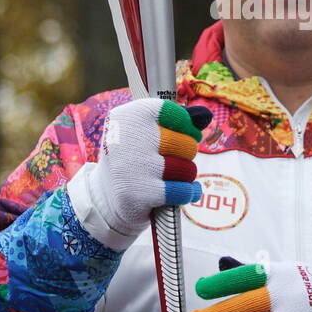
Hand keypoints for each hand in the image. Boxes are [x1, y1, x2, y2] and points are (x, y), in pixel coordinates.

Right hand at [88, 99, 212, 242]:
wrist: (106, 197)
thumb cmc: (133, 157)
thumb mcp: (146, 132)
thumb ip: (177, 120)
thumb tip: (205, 115)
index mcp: (129, 116)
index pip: (175, 114)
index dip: (186, 126)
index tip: (187, 133)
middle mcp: (130, 138)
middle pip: (187, 145)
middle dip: (184, 156)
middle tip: (168, 160)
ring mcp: (136, 166)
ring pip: (188, 169)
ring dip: (183, 176)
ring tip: (167, 177)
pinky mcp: (142, 193)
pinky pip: (184, 190)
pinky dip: (188, 193)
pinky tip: (184, 191)